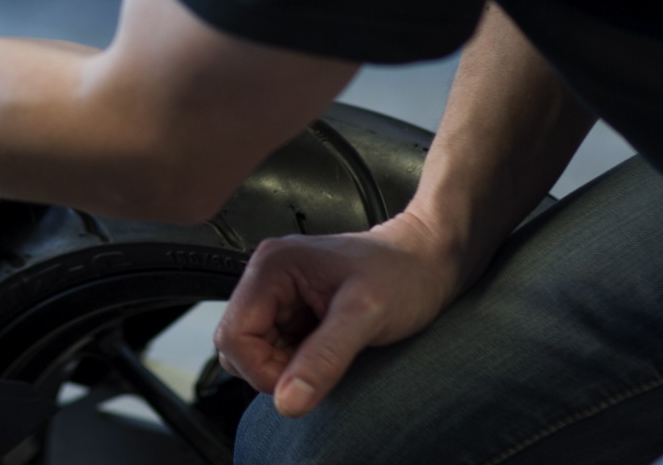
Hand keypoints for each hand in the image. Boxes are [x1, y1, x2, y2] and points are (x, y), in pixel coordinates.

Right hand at [213, 211, 466, 416]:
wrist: (429, 261)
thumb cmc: (403, 274)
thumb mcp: (365, 317)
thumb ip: (323, 358)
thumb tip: (287, 400)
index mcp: (272, 267)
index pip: (233, 335)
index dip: (261, 369)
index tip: (300, 381)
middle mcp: (267, 276)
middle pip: (238, 345)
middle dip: (274, 368)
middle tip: (320, 365)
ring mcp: (278, 292)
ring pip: (255, 350)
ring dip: (286, 366)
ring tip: (328, 352)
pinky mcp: (292, 308)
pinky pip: (275, 348)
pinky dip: (297, 361)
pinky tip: (328, 348)